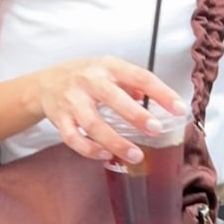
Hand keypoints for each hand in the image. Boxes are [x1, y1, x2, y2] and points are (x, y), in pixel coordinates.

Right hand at [33, 57, 186, 163]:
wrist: (45, 84)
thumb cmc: (83, 77)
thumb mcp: (109, 70)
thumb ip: (132, 83)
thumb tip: (157, 100)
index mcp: (108, 67)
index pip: (139, 77)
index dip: (161, 93)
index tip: (179, 109)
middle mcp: (89, 81)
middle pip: (113, 99)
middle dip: (136, 115)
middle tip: (155, 130)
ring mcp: (72, 101)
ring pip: (93, 124)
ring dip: (115, 141)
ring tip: (135, 155)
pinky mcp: (60, 120)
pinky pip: (73, 138)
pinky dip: (89, 149)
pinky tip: (105, 156)